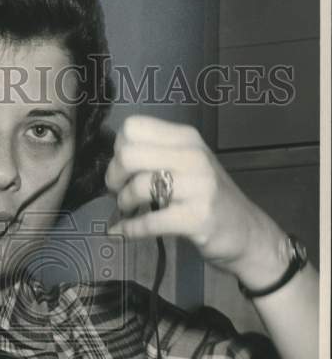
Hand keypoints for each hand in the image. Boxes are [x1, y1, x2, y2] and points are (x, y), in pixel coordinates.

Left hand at [105, 115, 288, 289]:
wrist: (245, 230)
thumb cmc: (207, 197)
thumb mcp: (187, 165)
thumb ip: (155, 156)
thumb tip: (113, 162)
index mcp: (186, 138)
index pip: (134, 127)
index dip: (118, 150)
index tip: (123, 169)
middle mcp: (193, 156)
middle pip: (128, 154)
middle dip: (114, 177)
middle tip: (118, 192)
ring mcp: (198, 186)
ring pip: (138, 186)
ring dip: (123, 204)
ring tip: (128, 211)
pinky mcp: (197, 217)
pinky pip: (150, 221)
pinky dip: (130, 229)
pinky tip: (124, 231)